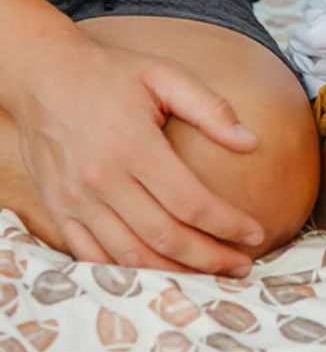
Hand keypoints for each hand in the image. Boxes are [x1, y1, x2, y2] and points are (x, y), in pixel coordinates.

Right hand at [14, 31, 265, 274]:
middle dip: (210, 259)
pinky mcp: (58, 209)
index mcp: (133, 146)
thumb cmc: (112, 73)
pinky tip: (159, 275)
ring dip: (174, 275)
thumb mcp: (165, 75)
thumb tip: (251, 142)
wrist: (43, 75)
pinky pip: (92, 256)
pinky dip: (127, 272)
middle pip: (164, 237)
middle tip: (243, 267)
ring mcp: (75, 199)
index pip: (190, 201)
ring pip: (129, 256)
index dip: (227, 224)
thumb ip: (210, 108)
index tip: (257, 234)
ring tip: (211, 278)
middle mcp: (102, 179)